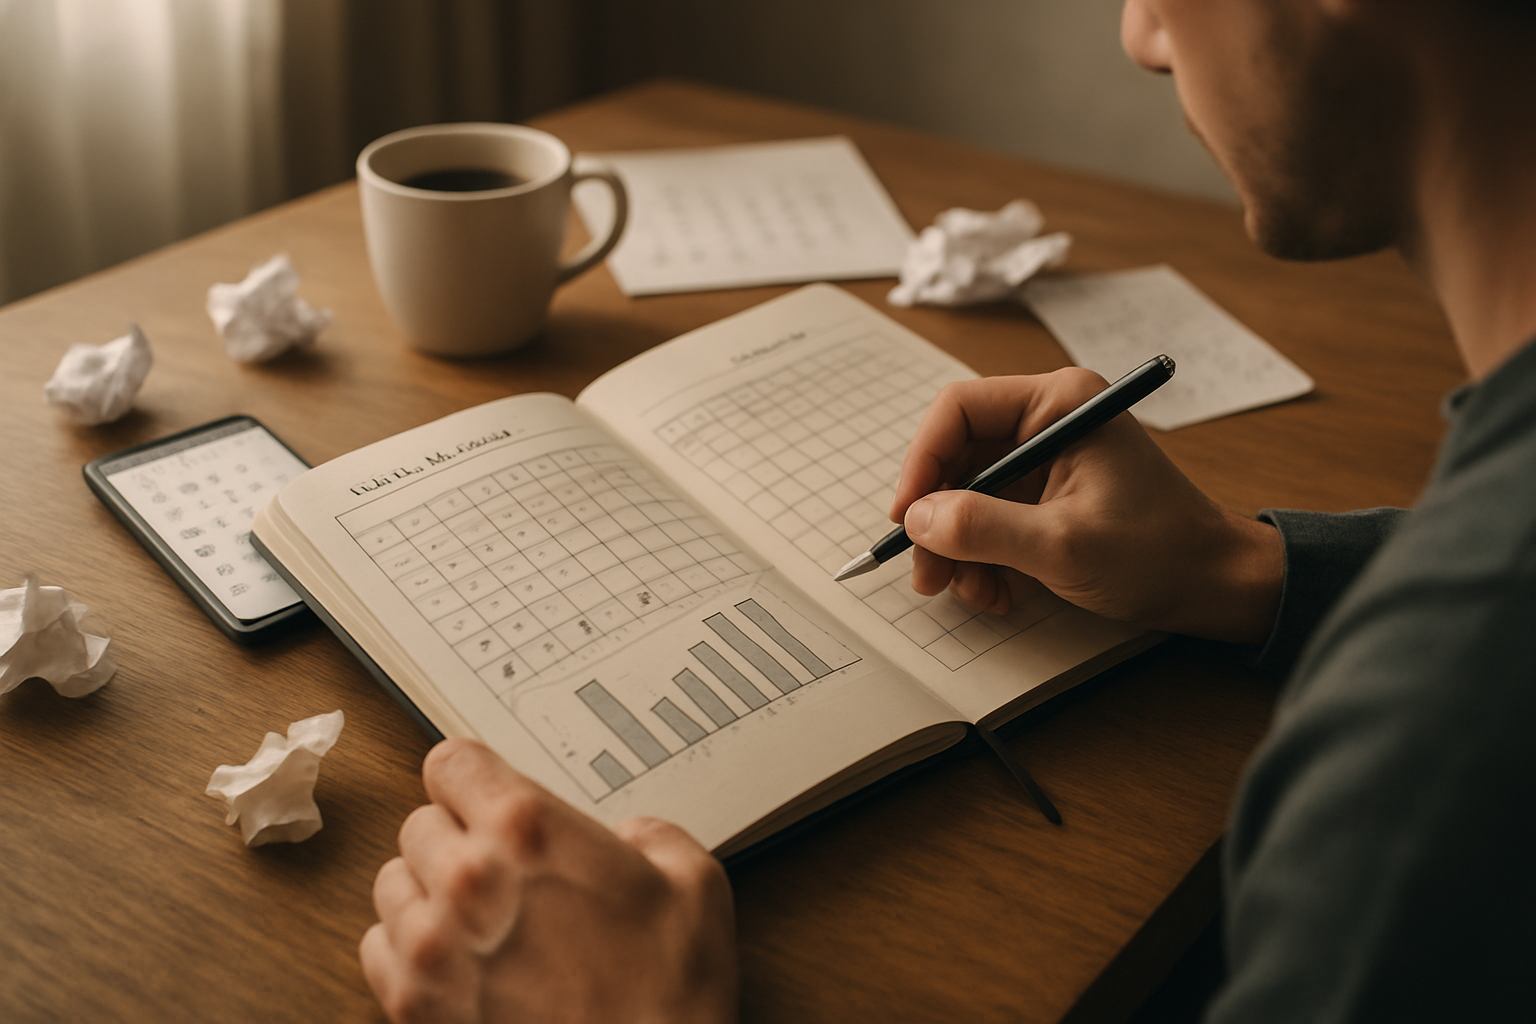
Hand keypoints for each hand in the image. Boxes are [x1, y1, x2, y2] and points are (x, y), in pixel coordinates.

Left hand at [360, 738, 737, 1023]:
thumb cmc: (670, 996)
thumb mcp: (695, 883)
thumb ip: (653, 835)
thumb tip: (630, 838)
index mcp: (527, 831)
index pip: (450, 762)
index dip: (472, 777)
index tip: (484, 792)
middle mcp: (467, 880)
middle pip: (419, 823)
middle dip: (457, 838)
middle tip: (502, 866)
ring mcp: (433, 947)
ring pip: (391, 883)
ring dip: (426, 891)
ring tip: (477, 913)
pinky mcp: (415, 1006)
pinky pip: (376, 947)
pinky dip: (406, 946)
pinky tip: (454, 956)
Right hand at [890, 369, 1282, 644]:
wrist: (1215, 585)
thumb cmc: (1159, 552)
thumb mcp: (1061, 544)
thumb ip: (982, 527)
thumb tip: (918, 519)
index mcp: (1058, 404)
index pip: (958, 411)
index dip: (922, 462)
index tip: (907, 517)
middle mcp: (1048, 421)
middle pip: (957, 456)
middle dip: (938, 518)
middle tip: (927, 572)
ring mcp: (1047, 460)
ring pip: (968, 494)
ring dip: (958, 547)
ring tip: (972, 592)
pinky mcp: (1047, 496)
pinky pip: (990, 518)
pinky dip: (982, 557)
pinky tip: (997, 591)